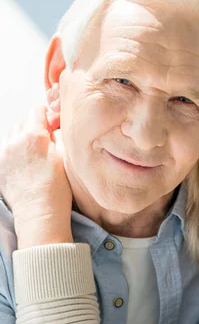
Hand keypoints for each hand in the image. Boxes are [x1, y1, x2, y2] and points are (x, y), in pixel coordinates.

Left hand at [0, 106, 72, 248]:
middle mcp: (14, 141)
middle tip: (49, 141)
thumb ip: (60, 135)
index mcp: (34, 135)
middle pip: (23, 122)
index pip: (37, 110)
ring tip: (37, 154)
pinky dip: (16, 151)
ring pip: (13, 135)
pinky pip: (6, 150)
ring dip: (24, 138)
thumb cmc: (57, 188)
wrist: (39, 213)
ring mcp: (4, 154)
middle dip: (35, 127)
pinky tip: (27, 164)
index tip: (55, 125)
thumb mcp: (67, 157)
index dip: (48, 116)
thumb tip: (55, 125)